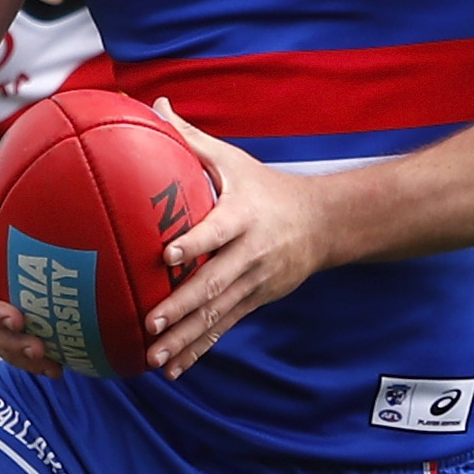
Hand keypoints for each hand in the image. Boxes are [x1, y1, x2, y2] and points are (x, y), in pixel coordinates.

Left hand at [144, 100, 330, 377]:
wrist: (322, 223)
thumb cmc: (265, 187)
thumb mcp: (234, 160)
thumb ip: (191, 138)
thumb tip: (154, 105)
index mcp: (243, 216)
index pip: (217, 231)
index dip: (195, 243)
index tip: (167, 254)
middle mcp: (251, 253)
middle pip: (216, 283)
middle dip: (183, 306)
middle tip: (150, 322)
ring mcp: (255, 282)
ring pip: (219, 314)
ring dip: (187, 338)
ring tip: (154, 356)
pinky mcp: (256, 301)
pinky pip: (225, 329)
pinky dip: (200, 350)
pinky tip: (173, 369)